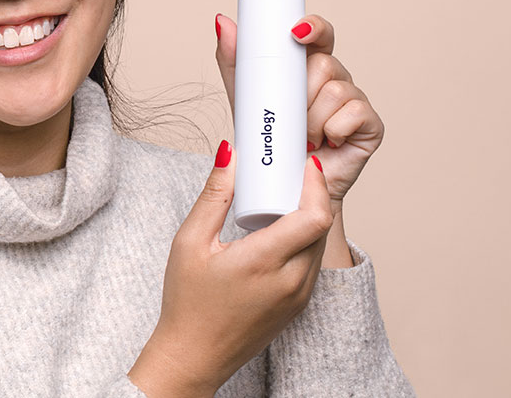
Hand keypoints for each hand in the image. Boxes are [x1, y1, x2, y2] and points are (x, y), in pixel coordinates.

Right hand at [131, 148, 332, 395]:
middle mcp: (291, 282)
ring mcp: (299, 296)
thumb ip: (214, 196)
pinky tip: (280, 230)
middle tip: (291, 173)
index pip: (315, 217)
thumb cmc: (187, 304)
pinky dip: (304, 240)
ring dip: (310, 217)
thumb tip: (229, 155)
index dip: (316, 185)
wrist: (195, 356)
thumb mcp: (189, 243)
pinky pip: (313, 263)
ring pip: (320, 244)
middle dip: (312, 194)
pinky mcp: (299, 305)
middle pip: (323, 226)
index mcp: (265, 263)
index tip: (306, 164)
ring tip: (283, 199)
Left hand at [214, 13, 384, 204]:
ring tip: (303, 137)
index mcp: (309, 68)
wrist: (285, 189)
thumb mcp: (245, 98)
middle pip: (324, 63)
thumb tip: (222, 22)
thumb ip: (234, 61)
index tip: (295, 32)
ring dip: (312, 118)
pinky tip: (326, 142)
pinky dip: (334, 129)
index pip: (319, 34)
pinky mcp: (370, 126)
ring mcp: (354, 102)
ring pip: (335, 90)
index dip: (313, 27)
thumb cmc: (270, 142)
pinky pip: (354, 113)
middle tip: (289, 115)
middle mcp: (335, 80)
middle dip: (301, 90)